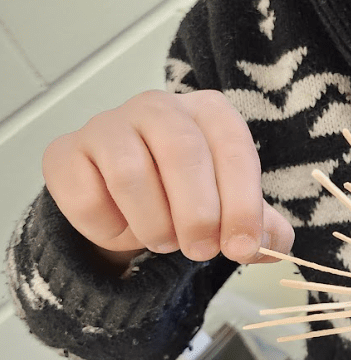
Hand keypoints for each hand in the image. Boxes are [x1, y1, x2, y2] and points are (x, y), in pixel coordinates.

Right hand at [42, 90, 294, 269]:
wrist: (119, 198)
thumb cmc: (183, 193)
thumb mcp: (228, 206)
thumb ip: (259, 224)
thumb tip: (275, 245)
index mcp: (208, 112)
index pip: (233, 147)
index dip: (242, 203)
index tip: (243, 248)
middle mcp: (159, 107)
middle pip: (184, 154)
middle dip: (199, 215)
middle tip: (202, 252)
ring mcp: (108, 124)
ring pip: (131, 175)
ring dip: (154, 224)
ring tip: (163, 240)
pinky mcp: (66, 152)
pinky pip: (88, 197)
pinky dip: (110, 228)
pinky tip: (121, 226)